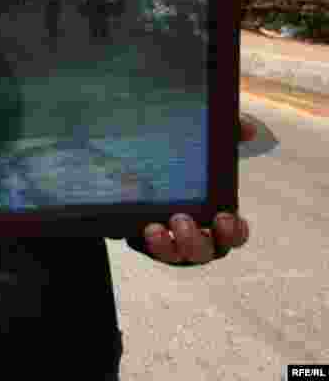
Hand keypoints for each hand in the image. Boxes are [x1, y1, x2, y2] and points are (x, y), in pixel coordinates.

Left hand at [141, 116, 256, 264]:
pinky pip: (143, 247)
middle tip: (182, 220)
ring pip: (173, 255)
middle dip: (194, 242)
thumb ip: (230, 134)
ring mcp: (170, 240)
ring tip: (155, 229)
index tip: (224, 217)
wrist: (139, 160)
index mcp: (216, 219)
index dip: (233, 233)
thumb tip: (250, 130)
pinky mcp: (143, 238)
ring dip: (165, 247)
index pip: (233, 235)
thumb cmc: (189, 162)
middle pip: (203, 252)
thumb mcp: (208, 146)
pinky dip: (140, 240)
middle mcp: (196, 235)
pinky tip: (135, 225)